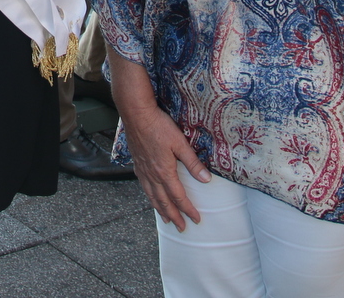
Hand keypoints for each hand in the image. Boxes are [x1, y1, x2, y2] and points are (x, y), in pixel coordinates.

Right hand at [123, 104, 210, 231]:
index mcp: (165, 172)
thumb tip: (207, 180)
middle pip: (164, 201)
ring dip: (160, 210)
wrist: (136, 115)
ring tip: (166, 220)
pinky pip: (144, 186)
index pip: (179, 197)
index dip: (188, 209)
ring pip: (152, 196)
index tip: (196, 219)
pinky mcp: (137, 163)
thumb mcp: (180, 143)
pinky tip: (150, 196)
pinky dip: (149, 196)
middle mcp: (152, 175)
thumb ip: (193, 163)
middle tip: (182, 228)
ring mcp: (143, 170)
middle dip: (174, 216)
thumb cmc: (159, 126)